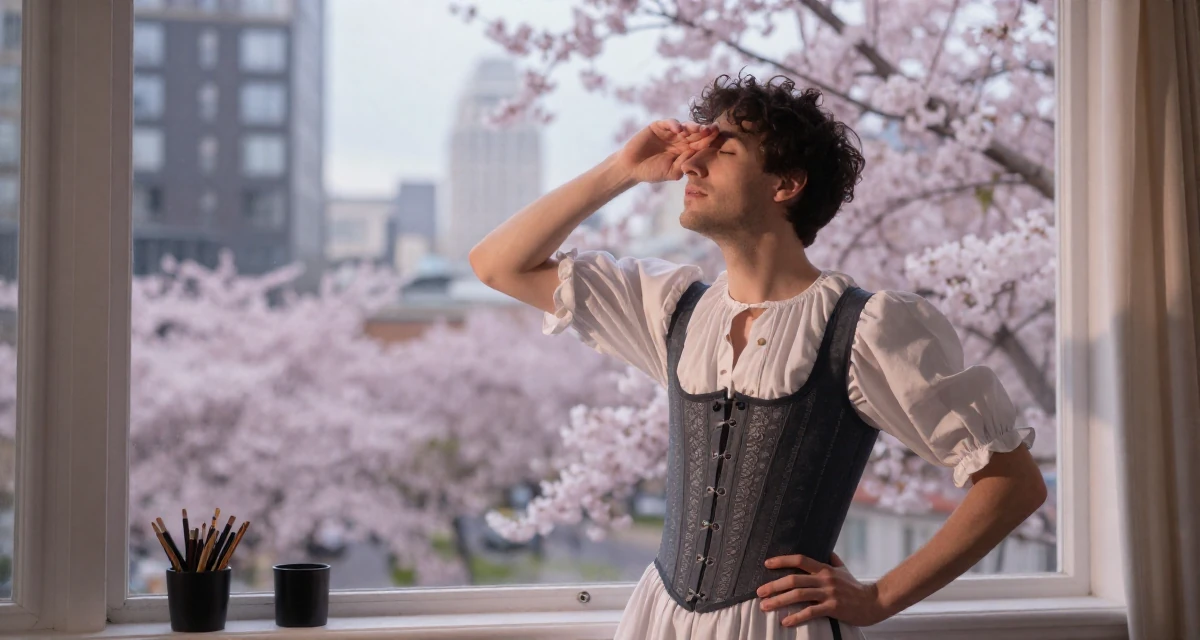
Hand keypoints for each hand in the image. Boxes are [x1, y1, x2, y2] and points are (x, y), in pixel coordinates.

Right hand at [614, 119, 718, 183]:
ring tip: (699, 129)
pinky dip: (674, 124)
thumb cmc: (652, 171)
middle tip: (713, 129)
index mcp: (686, 150)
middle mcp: (680, 139)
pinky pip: (669, 123)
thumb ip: (683, 165)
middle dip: (705, 131)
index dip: (709, 140)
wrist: (632, 168)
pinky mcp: (658, 127)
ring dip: (692, 127)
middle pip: (696, 133)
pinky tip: (678, 129)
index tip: (718, 137)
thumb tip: (696, 156)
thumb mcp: (671, 172)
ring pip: (685, 126)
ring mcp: (669, 132)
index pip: (700, 143)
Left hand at [756, 551, 889, 627]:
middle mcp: (825, 579)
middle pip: (794, 579)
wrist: (874, 602)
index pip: (800, 560)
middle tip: (759, 592)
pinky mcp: (833, 608)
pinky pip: (811, 612)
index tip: (766, 564)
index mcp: (825, 568)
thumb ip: (832, 560)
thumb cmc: (856, 587)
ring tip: (765, 606)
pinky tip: (785, 621)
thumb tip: (825, 550)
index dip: (782, 560)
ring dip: (779, 601)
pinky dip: (796, 617)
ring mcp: (829, 593)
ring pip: (798, 595)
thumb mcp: (843, 569)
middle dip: (773, 585)